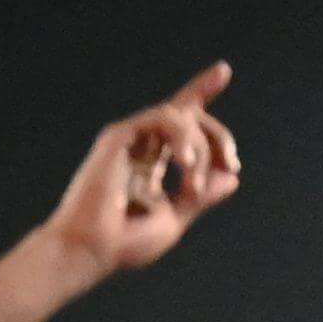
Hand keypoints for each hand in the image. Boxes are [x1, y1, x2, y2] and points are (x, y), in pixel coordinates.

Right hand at [39, 67, 241, 285]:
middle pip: (187, 114)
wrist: (91, 250)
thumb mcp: (175, 218)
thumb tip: (232, 178)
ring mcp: (127, 141)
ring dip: (200, 147)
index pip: (180, 125)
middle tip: (231, 163)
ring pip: (180, 116)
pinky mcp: (117, 137)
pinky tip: (185, 162)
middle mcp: (138, 148)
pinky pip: (162, 117)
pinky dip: (182, 136)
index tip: (223, 70)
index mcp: (149, 166)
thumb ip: (201, 197)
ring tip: (194, 182)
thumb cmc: (124, 244)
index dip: (200, 94)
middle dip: (218, 135)